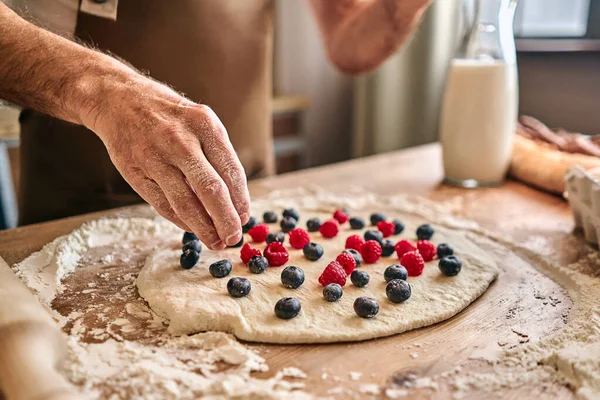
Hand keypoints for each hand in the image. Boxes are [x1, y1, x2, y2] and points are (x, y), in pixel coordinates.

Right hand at [86, 75, 249, 248]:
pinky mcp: (134, 171)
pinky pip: (162, 204)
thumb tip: (234, 203)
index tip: (244, 218)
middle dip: (226, 220)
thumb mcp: (200, 122)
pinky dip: (180, 220)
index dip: (240, 201)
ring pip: (185, 203)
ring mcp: (155, 156)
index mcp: (205, 124)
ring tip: (214, 241)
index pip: (231, 171)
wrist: (118, 100)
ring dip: (203, 228)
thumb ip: (217, 157)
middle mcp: (181, 140)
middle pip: (211, 190)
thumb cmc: (170, 116)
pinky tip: (191, 227)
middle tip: (233, 238)